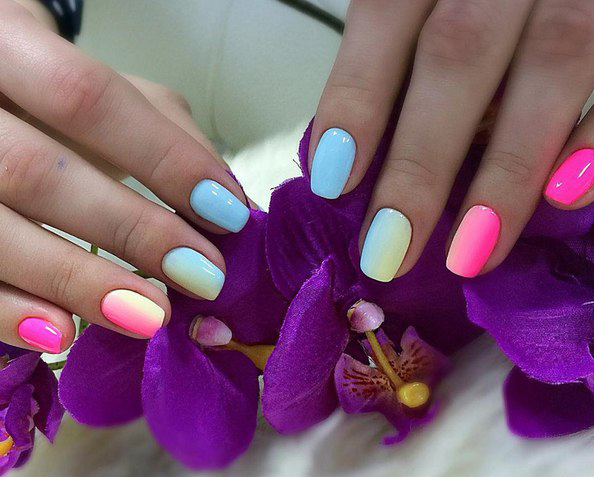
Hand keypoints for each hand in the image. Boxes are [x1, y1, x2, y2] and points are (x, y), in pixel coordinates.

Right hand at [0, 1, 250, 352]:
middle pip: (36, 172)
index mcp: (7, 48)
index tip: (226, 214)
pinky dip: (10, 313)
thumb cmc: (53, 92)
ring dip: (78, 281)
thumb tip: (228, 201)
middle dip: (131, 229)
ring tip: (151, 315)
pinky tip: (64, 334)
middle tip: (201, 274)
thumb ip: (169, 132)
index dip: (161, 157)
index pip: (85, 97)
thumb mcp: (110, 88)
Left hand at [309, 0, 593, 280]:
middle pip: (458, 54)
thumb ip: (398, 61)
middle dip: (421, 163)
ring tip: (470, 253)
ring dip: (507, 171)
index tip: (332, 184)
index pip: (384, 16)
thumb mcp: (426, 6)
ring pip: (551, 63)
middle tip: (389, 249)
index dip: (357, 99)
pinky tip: (566, 196)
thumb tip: (351, 158)